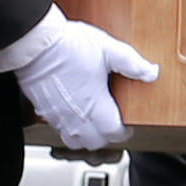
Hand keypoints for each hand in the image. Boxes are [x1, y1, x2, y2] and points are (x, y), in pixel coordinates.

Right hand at [0, 9, 157, 153]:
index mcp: (95, 104)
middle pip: (95, 142)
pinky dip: (69, 129)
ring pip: (75, 141)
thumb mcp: (107, 48)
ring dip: (86, 136)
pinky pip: (58, 130)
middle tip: (112, 124)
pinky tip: (72, 113)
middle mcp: (76, 116)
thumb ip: (132, 63)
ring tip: (93, 123)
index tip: (127, 124)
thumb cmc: (68, 45)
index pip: (114, 133)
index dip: (124, 131)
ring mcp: (58, 115)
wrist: (34, 43)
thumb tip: (151, 72)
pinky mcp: (44, 110)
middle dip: (106, 136)